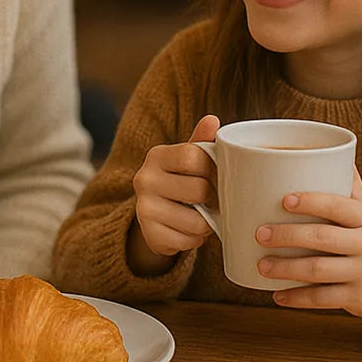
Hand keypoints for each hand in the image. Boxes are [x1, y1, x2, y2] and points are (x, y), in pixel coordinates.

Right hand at [127, 115, 219, 275]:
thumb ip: (201, 141)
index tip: (217, 176)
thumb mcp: (188, 159)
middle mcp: (144, 179)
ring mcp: (144, 208)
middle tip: (213, 200)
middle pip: (198, 190)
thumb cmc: (179, 180)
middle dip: (213, 198)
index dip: (213, 169)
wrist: (153, 213)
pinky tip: (190, 229)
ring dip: (207, 223)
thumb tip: (212, 120)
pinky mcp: (150, 235)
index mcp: (157, 155)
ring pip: (197, 221)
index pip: (194, 156)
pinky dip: (195, 239)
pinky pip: (188, 241)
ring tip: (203, 216)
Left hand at [255, 168, 361, 323]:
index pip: (338, 205)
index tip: (283, 199)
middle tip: (259, 234)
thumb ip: (346, 183)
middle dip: (288, 236)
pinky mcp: (359, 300)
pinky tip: (277, 295)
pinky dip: (298, 298)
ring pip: (320, 272)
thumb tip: (324, 146)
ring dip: (286, 269)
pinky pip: (323, 300)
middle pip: (323, 239)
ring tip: (261, 265)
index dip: (311, 201)